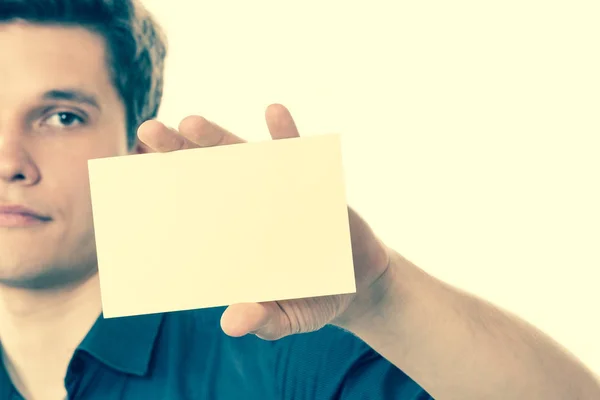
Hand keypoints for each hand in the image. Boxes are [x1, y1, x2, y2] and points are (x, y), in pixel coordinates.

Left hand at [137, 104, 393, 338]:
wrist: (357, 281)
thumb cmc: (315, 300)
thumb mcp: (291, 316)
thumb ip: (266, 320)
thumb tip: (232, 324)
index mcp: (234, 237)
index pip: (193, 210)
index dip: (166, 193)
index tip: (134, 178)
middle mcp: (249, 205)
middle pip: (208, 172)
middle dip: (178, 151)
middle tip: (150, 132)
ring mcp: (278, 188)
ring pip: (242, 156)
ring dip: (217, 137)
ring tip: (190, 123)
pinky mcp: (312, 179)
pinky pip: (298, 151)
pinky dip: (286, 132)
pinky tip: (272, 112)